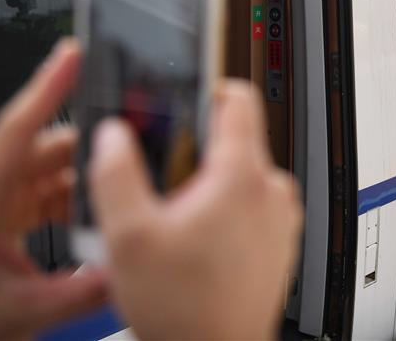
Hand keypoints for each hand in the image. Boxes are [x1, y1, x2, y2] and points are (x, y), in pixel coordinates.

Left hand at [0, 40, 107, 340]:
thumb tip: (128, 270)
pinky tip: (92, 217)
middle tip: (131, 156)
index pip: (17, 130)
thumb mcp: (19, 312)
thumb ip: (80, 292)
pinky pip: (53, 183)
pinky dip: (76, 196)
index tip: (71, 54)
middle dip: (92, 150)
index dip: (47, 87)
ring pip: (56, 164)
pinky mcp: (8, 204)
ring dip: (86, 179)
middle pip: (50, 146)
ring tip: (112, 201)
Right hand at [90, 81, 303, 340]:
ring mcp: (282, 216)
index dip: (210, 86)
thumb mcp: (128, 236)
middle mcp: (273, 190)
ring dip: (213, 183)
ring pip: (245, 173)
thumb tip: (113, 135)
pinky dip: (230, 209)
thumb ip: (117, 174)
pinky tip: (199, 241)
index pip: (240, 98)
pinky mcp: (283, 239)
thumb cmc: (184, 308)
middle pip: (238, 138)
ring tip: (179, 219)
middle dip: (199, 150)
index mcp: (242, 176)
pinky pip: (256, 204)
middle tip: (164, 179)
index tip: (189, 96)